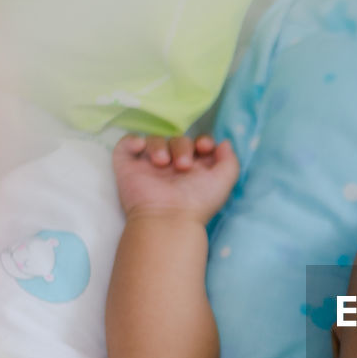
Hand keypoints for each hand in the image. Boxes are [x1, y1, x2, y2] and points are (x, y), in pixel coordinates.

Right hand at [112, 134, 239, 223]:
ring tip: (162, 163)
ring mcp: (149, 166)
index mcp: (195, 170)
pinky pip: (126, 144)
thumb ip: (230, 160)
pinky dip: (132, 141)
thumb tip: (224, 143)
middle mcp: (172, 167)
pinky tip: (140, 148)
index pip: (198, 145)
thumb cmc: (197, 202)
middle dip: (183, 147)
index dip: (202, 141)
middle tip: (182, 166)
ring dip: (159, 146)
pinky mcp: (128, 167)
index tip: (203, 147)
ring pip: (155, 140)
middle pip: (178, 140)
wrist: (167, 217)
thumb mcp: (224, 181)